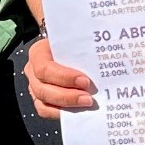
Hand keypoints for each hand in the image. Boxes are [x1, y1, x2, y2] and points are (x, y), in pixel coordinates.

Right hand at [17, 0, 97, 118]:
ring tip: (87, 106)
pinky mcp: (43, 99)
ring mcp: (36, 86)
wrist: (65, 42)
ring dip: (65, 106)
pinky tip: (79, 114)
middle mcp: (33, 71)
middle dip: (66, 95)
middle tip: (89, 98)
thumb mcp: (76, 32)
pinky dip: (61, 114)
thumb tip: (111, 30)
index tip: (86, 80)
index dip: (64, 77)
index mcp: (39, 53)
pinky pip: (46, 110)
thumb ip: (87, 33)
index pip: (45, 69)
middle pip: (42, 89)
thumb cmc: (72, 37)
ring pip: (43, 102)